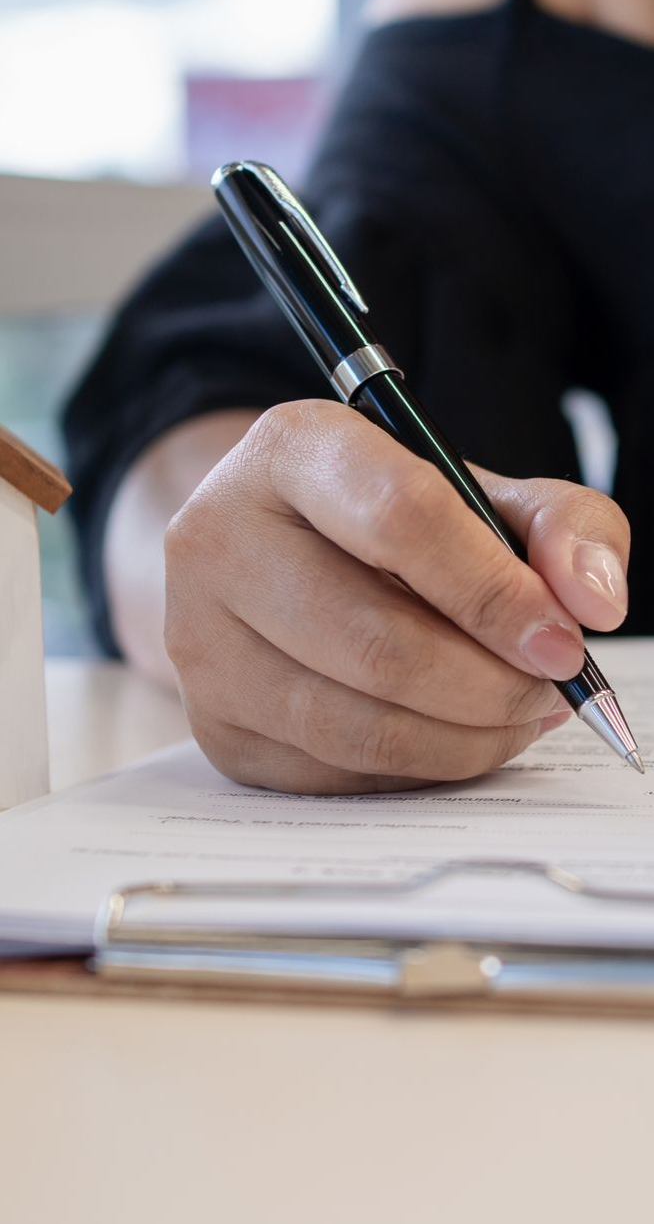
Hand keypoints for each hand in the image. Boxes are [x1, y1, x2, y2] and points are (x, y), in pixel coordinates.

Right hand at [164, 399, 629, 792]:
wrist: (269, 554)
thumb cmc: (383, 522)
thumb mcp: (479, 492)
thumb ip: (561, 525)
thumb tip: (592, 603)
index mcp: (292, 450)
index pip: (401, 519)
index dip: (496, 593)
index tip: (564, 643)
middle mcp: (219, 538)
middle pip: (375, 641)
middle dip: (490, 684)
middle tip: (550, 691)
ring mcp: (201, 641)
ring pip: (355, 724)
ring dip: (465, 738)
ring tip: (516, 715)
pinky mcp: (213, 723)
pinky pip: (337, 773)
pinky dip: (417, 767)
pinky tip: (451, 735)